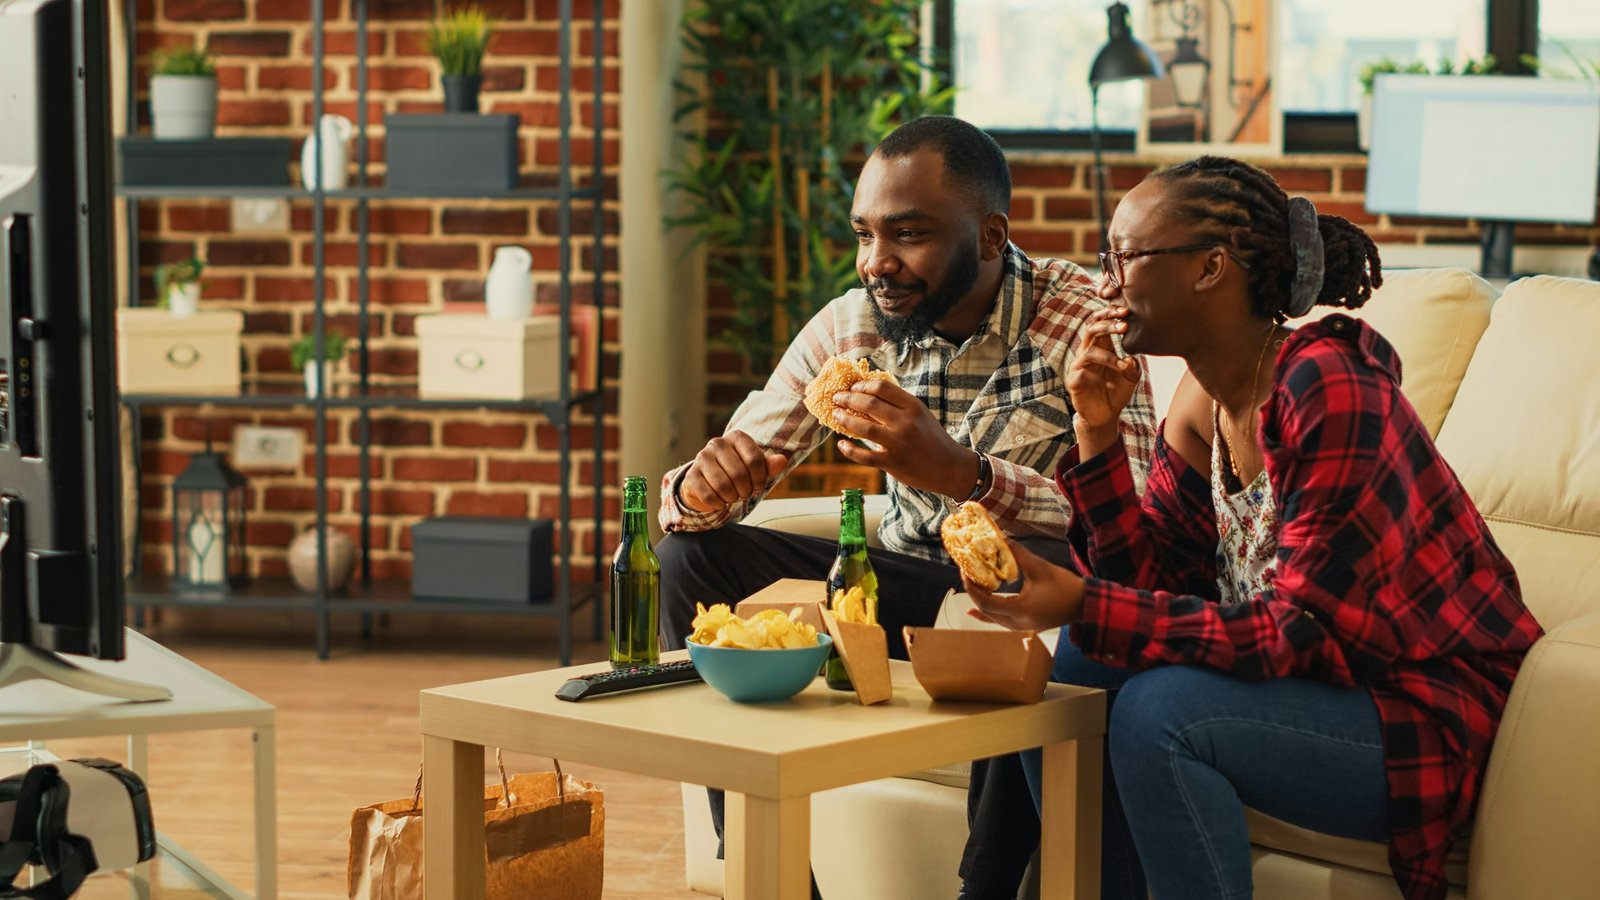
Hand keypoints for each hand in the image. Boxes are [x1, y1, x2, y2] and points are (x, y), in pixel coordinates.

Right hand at [679, 430, 788, 512]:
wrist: (709, 480)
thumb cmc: (738, 471)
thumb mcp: (756, 468)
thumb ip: (770, 465)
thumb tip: (782, 461)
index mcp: (736, 437)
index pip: (755, 460)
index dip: (760, 479)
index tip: (758, 486)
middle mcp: (717, 443)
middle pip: (739, 474)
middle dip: (745, 491)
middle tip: (744, 494)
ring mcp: (701, 458)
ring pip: (723, 485)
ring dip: (732, 498)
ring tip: (733, 497)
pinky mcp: (691, 475)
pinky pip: (708, 495)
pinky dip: (718, 504)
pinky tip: (720, 502)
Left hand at [828, 379, 979, 497]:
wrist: (950, 467)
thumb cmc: (932, 438)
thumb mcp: (921, 415)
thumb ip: (899, 405)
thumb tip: (869, 393)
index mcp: (913, 406)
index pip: (882, 388)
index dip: (862, 385)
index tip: (852, 387)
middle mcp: (906, 422)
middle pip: (870, 404)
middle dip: (848, 398)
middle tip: (837, 398)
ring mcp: (898, 443)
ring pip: (864, 428)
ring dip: (845, 419)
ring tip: (836, 416)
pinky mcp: (893, 463)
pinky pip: (864, 456)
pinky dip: (849, 449)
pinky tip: (842, 444)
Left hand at [963, 540, 1084, 631]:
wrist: (1085, 604)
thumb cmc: (1066, 587)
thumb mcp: (1040, 567)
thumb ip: (1018, 555)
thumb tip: (1000, 540)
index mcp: (1020, 610)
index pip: (985, 601)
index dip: (971, 586)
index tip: (964, 570)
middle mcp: (1018, 623)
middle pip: (986, 610)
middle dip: (972, 592)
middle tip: (965, 573)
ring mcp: (1023, 627)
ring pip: (992, 618)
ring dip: (980, 603)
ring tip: (969, 587)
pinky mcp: (1027, 625)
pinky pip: (1001, 621)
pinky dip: (988, 613)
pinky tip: (976, 610)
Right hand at [1066, 307, 1140, 430]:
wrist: (1105, 415)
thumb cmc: (1117, 392)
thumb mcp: (1131, 378)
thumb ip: (1133, 366)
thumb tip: (1130, 359)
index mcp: (1101, 346)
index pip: (1101, 322)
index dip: (1111, 314)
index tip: (1127, 312)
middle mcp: (1087, 352)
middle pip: (1091, 329)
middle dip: (1107, 324)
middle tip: (1124, 326)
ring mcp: (1079, 366)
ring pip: (1088, 351)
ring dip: (1108, 356)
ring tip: (1122, 366)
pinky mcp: (1073, 382)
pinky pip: (1081, 373)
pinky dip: (1097, 378)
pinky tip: (1110, 385)